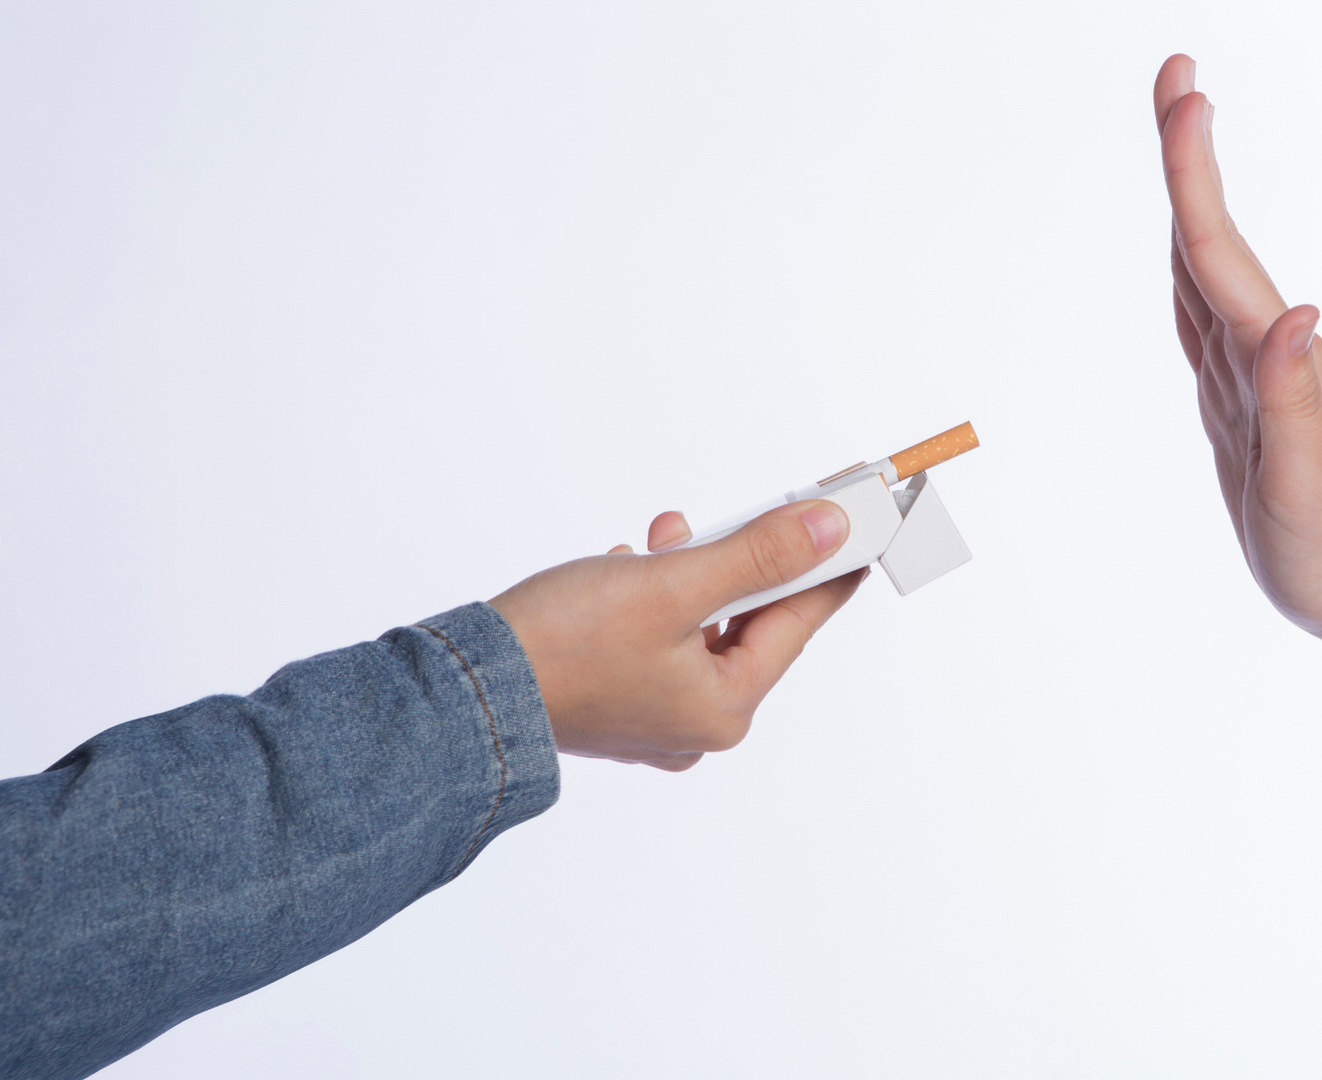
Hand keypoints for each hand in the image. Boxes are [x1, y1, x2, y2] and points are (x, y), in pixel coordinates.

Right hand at [489, 502, 863, 770]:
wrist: (463, 692)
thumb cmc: (564, 645)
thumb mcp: (673, 585)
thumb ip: (756, 555)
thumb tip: (828, 530)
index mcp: (726, 708)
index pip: (797, 621)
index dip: (827, 566)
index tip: (858, 530)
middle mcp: (697, 725)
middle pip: (747, 623)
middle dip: (738, 562)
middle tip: (749, 513)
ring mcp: (655, 719)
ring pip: (698, 627)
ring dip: (687, 573)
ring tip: (661, 540)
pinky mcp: (615, 703)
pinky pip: (657, 640)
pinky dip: (650, 599)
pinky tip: (623, 570)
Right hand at [1154, 54, 1321, 641]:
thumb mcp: (1305, 480)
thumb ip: (1295, 397)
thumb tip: (1295, 315)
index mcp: (1268, 357)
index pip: (1217, 251)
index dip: (1193, 174)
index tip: (1187, 96)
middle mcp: (1259, 346)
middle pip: (1209, 234)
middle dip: (1186, 154)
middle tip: (1175, 76)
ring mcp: (1247, 368)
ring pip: (1204, 264)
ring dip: (1188, 195)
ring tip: (1178, 132)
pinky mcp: (1240, 395)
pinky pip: (1201, 313)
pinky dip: (1186, 264)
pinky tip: (1183, 254)